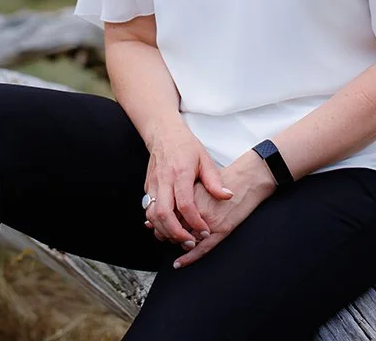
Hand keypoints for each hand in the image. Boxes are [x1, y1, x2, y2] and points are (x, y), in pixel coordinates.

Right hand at [143, 120, 234, 249]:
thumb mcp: (205, 159)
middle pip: (164, 214)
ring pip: (152, 216)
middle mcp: (164, 180)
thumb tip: (227, 196)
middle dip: (176, 233)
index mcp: (180, 173)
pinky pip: (149, 211)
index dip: (195, 221)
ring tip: (179, 238)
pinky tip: (168, 229)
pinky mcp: (148, 188)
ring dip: (164, 231)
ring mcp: (153, 185)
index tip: (204, 231)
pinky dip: (157, 224)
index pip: (185, 204)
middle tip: (190, 242)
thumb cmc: (186, 146)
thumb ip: (215, 180)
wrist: (164, 134)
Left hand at [160, 149, 276, 269]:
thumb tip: (161, 202)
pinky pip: (202, 248)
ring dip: (178, 243)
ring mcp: (210, 222)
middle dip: (167, 233)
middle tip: (164, 234)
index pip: (169, 213)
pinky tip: (179, 263)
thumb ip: (184, 192)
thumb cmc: (225, 178)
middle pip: (175, 228)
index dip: (161, 221)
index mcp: (191, 195)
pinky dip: (189, 257)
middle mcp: (198, 210)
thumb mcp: (199, 179)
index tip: (158, 224)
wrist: (247, 178)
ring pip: (186, 239)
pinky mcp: (222, 230)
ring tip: (174, 242)